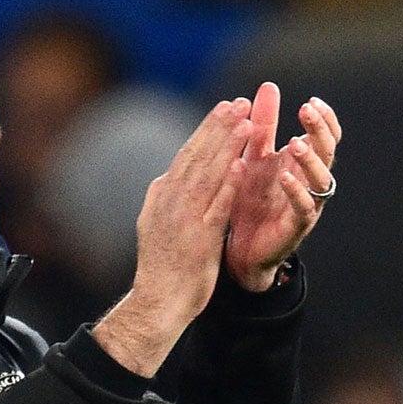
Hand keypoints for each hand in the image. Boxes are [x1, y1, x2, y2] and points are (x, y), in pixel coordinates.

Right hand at [92, 99, 250, 376]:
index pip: (188, 153)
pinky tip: (241, 165)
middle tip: (241, 102)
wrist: (157, 301)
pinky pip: (217, 206)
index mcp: (162, 194)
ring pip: (209, 173)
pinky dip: (228, 184)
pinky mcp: (200, 238)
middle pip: (199, 155)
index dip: (208, 128)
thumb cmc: (161, 266)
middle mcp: (171, 200)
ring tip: (247, 122)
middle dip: (221, 126)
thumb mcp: (155, 223)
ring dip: (228, 146)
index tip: (225, 108)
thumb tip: (169, 177)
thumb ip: (164, 199)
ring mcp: (185, 218)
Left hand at [225, 84, 338, 292]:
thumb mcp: (255, 155)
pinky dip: (296, 191)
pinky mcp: (296, 226)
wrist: (240, 246)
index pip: (327, 136)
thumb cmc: (251, 198)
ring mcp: (307, 204)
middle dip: (320, 130)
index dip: (325, 119)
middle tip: (306, 111)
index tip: (312, 102)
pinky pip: (304, 208)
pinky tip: (284, 177)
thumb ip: (264, 124)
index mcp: (303, 162)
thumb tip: (269, 85)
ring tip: (295, 143)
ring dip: (310, 159)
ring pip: (321, 179)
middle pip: (327, 151)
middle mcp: (311, 181)